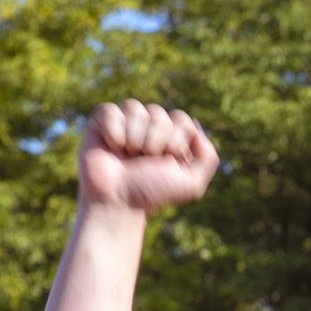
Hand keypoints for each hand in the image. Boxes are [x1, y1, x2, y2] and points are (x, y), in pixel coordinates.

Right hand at [78, 100, 218, 212]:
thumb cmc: (152, 192)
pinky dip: (113, 132)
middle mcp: (151, 125)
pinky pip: (110, 111)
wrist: (116, 201)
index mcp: (174, 135)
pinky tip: (112, 147)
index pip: (182, 119)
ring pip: (135, 108)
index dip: (175, 142)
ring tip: (128, 156)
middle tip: (144, 161)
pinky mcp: (102, 121)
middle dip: (154, 142)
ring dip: (134, 138)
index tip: (167, 162)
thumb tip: (196, 126)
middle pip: (159, 114)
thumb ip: (208, 157)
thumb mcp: (191, 183)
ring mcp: (127, 121)